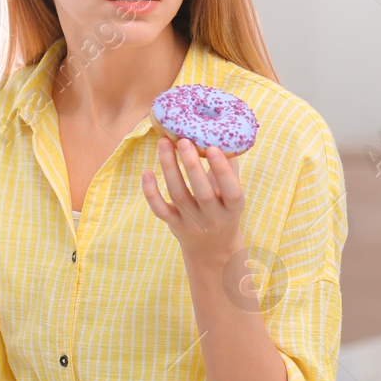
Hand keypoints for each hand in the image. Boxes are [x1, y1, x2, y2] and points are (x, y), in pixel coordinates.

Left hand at [142, 135, 244, 265]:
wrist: (212, 246)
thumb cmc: (223, 208)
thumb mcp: (232, 193)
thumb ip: (229, 168)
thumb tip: (222, 133)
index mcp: (233, 208)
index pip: (231, 191)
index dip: (222, 171)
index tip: (212, 148)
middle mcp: (214, 218)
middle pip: (202, 193)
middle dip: (192, 166)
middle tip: (183, 140)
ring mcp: (192, 223)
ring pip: (178, 195)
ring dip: (169, 168)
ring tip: (164, 143)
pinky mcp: (174, 225)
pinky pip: (160, 209)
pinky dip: (150, 192)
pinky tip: (147, 172)